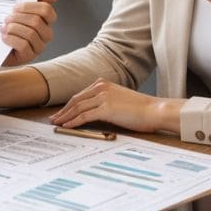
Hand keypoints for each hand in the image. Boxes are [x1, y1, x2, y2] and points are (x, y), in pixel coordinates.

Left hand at [0, 0, 58, 65]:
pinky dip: (11, 39)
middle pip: (36, 21)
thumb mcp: (22, 8)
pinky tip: (4, 37)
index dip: (29, 6)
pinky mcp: (29, 57)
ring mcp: (38, 46)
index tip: (16, 7)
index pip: (46, 10)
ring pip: (30, 33)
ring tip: (4, 28)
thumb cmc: (11, 25)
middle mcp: (45, 34)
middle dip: (18, 18)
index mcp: (45, 20)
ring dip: (13, 28)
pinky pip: (24, 45)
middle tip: (7, 18)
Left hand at [49, 79, 180, 133]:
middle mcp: (102, 87)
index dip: (69, 105)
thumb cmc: (142, 109)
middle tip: (54, 119)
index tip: (61, 113)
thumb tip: (93, 113)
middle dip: (63, 111)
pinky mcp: (106, 108)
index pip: (81, 95)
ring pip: (77, 107)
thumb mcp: (120, 100)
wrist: (156, 111)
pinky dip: (73, 122)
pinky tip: (67, 127)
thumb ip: (106, 102)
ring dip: (65, 116)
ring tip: (57, 124)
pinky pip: (84, 116)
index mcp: (104, 84)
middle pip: (76, 100)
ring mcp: (103, 97)